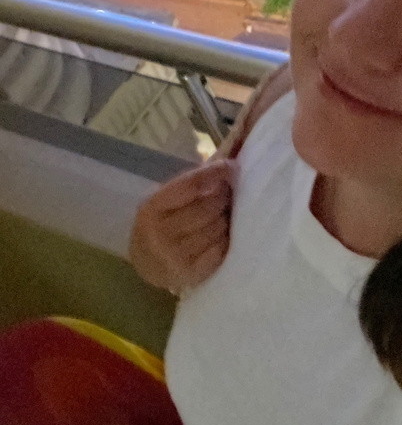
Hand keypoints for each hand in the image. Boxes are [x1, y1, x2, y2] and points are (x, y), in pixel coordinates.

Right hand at [129, 160, 233, 293]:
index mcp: (152, 208)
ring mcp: (175, 256)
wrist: (147, 264)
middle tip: (229, 193)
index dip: (214, 173)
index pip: (190, 185)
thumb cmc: (163, 223)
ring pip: (217, 228)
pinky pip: (221, 249)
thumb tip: (231, 152)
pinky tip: (221, 234)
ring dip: (226, 218)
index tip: (230, 167)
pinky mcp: (191, 273)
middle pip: (207, 208)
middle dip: (223, 197)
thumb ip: (194, 180)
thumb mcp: (166, 200)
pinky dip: (225, 238)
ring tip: (224, 214)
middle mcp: (160, 233)